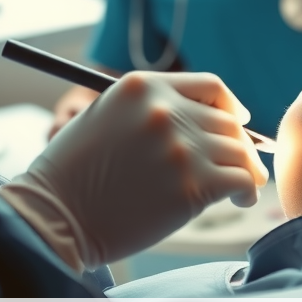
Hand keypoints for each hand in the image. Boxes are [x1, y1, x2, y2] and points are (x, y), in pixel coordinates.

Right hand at [0, 72, 269, 269]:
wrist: (54, 216)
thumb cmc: (73, 175)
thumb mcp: (105, 117)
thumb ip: (150, 112)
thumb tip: (205, 124)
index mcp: (142, 87)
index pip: (209, 86)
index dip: (230, 105)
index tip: (239, 121)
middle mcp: (164, 110)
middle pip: (227, 121)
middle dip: (240, 144)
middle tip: (241, 165)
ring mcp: (180, 147)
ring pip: (239, 151)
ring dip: (246, 169)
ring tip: (243, 186)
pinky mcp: (191, 185)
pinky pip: (241, 180)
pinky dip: (247, 190)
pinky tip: (240, 199)